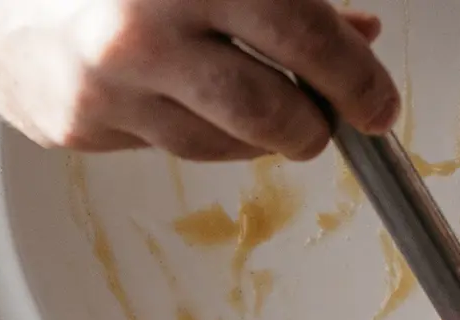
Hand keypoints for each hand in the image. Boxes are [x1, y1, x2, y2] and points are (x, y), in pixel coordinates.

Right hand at [0, 0, 399, 160]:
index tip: (379, 103)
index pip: (305, 40)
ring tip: (250, 93)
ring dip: (253, 130)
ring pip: (224, 145)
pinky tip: (176, 88)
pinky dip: (190, 125)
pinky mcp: (81, 129)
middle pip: (274, 116)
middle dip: (316, 126)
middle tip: (330, 120)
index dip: (358, 80)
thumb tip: (357, 32)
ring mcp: (109, 89)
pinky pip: (168, 147)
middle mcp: (145, 33)